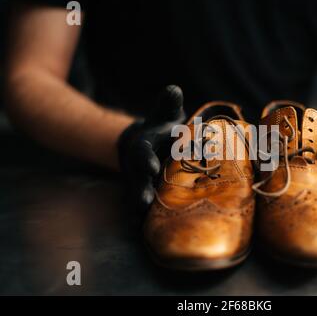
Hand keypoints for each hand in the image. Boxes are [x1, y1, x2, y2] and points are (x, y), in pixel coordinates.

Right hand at [117, 85, 185, 210]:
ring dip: (144, 208)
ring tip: (146, 220)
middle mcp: (139, 168)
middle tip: (147, 201)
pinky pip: (146, 208)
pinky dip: (145, 219)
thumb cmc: (162, 127)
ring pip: (141, 197)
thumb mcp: (164, 113)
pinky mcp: (148, 194)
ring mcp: (142, 183)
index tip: (153, 166)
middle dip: (142, 189)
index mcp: (143, 148)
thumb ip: (167, 102)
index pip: (144, 154)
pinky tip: (148, 230)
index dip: (147, 160)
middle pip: (139, 180)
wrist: (147, 144)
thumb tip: (174, 90)